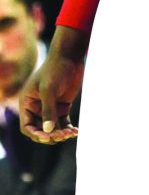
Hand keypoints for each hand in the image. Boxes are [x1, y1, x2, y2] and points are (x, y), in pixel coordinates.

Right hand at [19, 26, 86, 144]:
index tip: (48, 137)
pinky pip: (63, 123)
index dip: (36, 134)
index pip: (27, 126)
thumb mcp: (49, 90)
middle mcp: (37, 108)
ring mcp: (50, 108)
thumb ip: (48, 110)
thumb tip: (48, 132)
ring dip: (61, 133)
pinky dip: (68, 128)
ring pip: (53, 128)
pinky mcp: (62, 106)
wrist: (70, 57)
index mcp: (27, 103)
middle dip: (51, 135)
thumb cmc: (55, 69)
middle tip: (64, 134)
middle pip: (41, 130)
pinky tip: (75, 131)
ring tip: (71, 132)